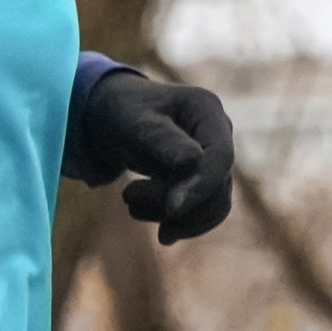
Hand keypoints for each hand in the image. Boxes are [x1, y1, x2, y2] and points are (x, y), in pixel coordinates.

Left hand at [82, 72, 233, 243]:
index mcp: (206, 110)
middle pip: (217, 186)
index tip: (172, 210)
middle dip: (176, 203)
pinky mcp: (203, 179)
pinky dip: (172, 220)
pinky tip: (138, 212)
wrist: (111, 118)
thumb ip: (162, 139)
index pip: (220, 156)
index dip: (201, 186)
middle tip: (128, 196)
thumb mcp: (134, 122)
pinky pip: (200, 213)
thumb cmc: (122, 113)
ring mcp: (213, 158)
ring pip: (210, 206)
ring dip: (169, 215)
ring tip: (129, 200)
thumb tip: (193, 159)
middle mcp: (218, 133)